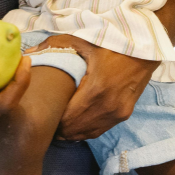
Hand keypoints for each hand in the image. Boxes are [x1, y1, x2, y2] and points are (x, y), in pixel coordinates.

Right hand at [0, 50, 30, 123]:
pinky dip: (9, 76)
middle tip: (24, 56)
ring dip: (18, 78)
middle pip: (12, 101)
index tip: (22, 63)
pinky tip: (10, 57)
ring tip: (20, 55)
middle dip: (23, 81)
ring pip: (10, 96)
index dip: (18, 86)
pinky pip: (3, 90)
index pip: (3, 103)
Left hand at [29, 35, 158, 139]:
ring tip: (58, 123)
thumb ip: (55, 45)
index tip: (42, 113)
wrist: (145, 50)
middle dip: (59, 127)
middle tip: (47, 118)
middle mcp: (108, 107)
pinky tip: (75, 123)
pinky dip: (85, 130)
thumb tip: (29, 54)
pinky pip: (99, 130)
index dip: (53, 119)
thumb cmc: (112, 43)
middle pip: (75, 130)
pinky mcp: (124, 115)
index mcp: (96, 90)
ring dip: (71, 131)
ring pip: (87, 134)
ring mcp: (117, 114)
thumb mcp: (83, 40)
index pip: (67, 118)